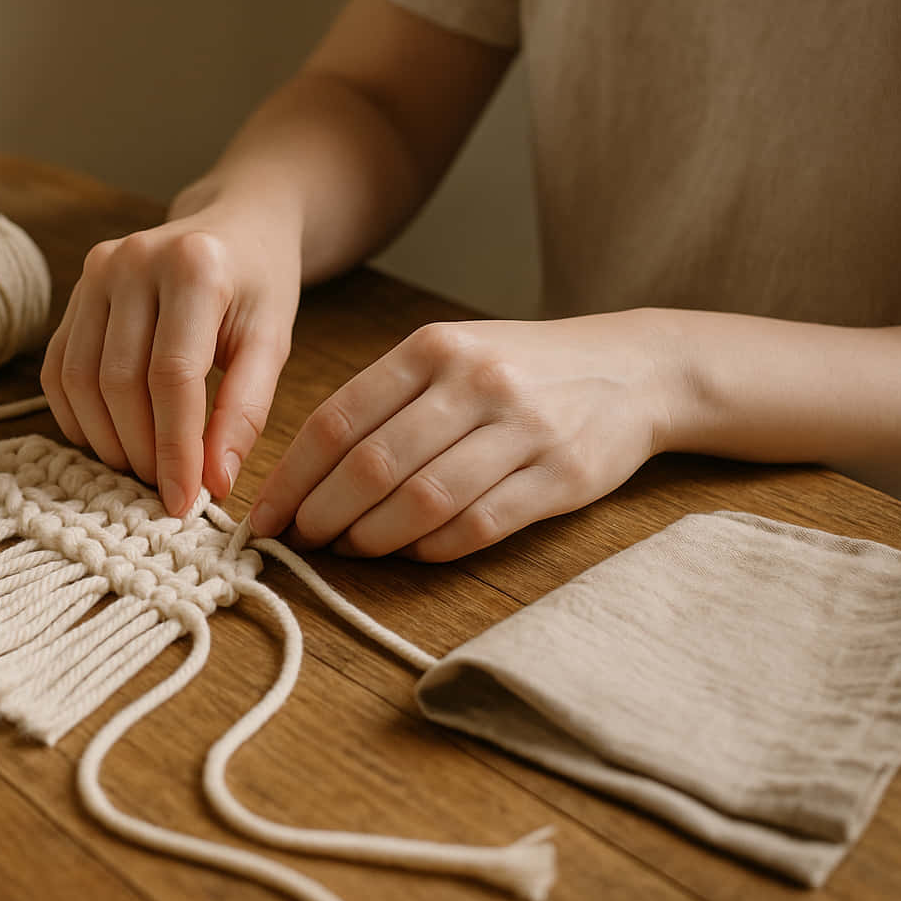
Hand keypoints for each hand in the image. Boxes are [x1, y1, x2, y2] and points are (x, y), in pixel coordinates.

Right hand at [41, 205, 299, 515]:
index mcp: (193, 267)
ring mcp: (95, 271)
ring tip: (142, 467)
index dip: (175, 448)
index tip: (183, 500)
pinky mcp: (75, 288)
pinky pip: (58, 367)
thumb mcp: (272, 342)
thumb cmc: (259, 286)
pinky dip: (78, 416)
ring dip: (107, 440)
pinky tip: (108, 440)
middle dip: (141, 450)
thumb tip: (212, 484)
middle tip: (165, 488)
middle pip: (120, 382)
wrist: (235, 225)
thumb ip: (244, 411)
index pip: (172, 376)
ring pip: (79, 379)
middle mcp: (133, 260)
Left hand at [247, 311, 679, 559]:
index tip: (265, 514)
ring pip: (421, 502)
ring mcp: (521, 430)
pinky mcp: (560, 477)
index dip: (292, 477)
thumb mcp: (449, 356)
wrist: (635, 370)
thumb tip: (305, 472)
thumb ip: (383, 401)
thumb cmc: (519, 369)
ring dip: (372, 538)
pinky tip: (409, 551)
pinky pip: (476, 526)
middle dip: (322, 515)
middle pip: (371, 467)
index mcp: (432, 349)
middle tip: (301, 540)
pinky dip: (430, 549)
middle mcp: (474, 383)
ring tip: (349, 548)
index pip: (338, 420)